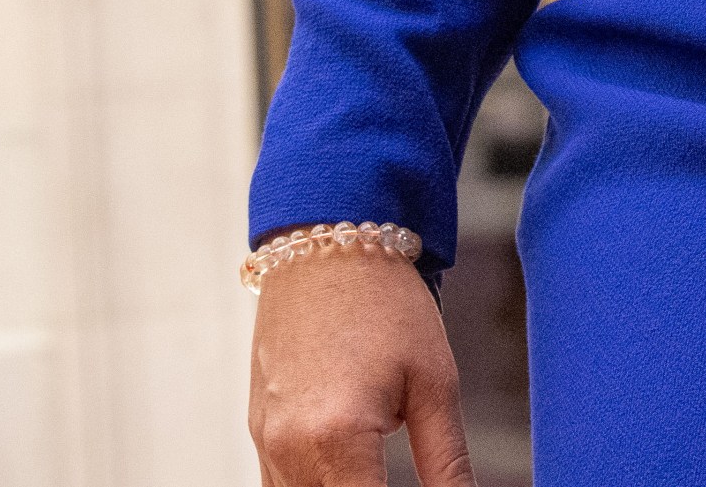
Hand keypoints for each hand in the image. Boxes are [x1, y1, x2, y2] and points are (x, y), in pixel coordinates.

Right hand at [248, 250, 474, 486]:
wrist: (326, 243)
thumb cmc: (386, 303)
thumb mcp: (434, 383)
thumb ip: (447, 463)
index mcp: (337, 438)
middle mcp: (289, 449)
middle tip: (397, 472)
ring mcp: (266, 442)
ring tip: (378, 470)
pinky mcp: (258, 431)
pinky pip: (280, 486)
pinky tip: (349, 473)